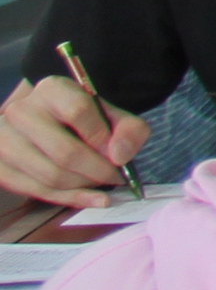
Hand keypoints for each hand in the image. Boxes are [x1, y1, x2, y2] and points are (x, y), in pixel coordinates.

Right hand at [0, 73, 141, 205]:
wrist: (43, 125)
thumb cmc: (82, 120)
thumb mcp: (110, 115)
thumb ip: (128, 129)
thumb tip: (119, 156)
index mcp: (52, 90)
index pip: (78, 112)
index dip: (102, 138)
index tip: (119, 155)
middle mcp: (22, 112)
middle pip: (64, 151)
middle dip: (97, 171)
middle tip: (115, 177)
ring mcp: (4, 140)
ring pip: (50, 176)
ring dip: (83, 186)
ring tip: (101, 183)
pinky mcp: (0, 167)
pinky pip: (36, 191)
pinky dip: (69, 199)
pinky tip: (89, 198)